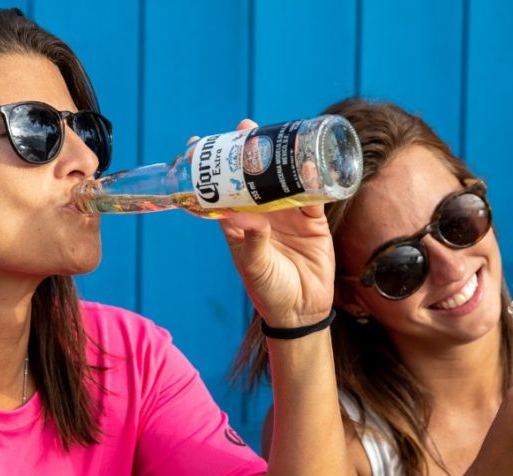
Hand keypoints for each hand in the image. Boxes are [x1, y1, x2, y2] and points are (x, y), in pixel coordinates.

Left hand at [216, 118, 335, 328]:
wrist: (303, 311)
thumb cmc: (270, 292)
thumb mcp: (255, 268)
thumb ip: (251, 243)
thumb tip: (244, 217)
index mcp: (239, 224)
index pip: (220, 190)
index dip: (211, 168)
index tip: (200, 144)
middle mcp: (261, 215)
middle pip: (252, 176)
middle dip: (249, 151)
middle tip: (245, 127)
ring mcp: (288, 215)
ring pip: (283, 178)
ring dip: (281, 157)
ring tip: (279, 132)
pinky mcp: (313, 221)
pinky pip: (313, 193)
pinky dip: (313, 177)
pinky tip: (312, 160)